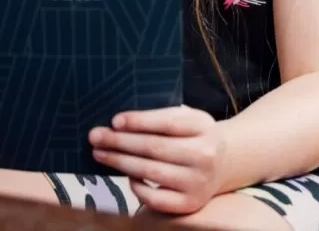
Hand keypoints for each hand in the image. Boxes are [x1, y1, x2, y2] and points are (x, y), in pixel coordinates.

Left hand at [88, 106, 227, 214]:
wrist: (222, 163)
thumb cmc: (194, 135)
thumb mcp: (187, 117)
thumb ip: (161, 116)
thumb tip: (119, 123)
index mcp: (204, 127)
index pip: (168, 122)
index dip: (139, 121)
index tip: (114, 120)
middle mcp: (205, 156)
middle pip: (155, 147)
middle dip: (120, 141)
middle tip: (96, 136)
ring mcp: (198, 182)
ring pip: (151, 171)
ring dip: (120, 161)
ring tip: (100, 153)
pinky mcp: (189, 203)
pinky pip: (155, 198)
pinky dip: (136, 185)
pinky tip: (126, 174)